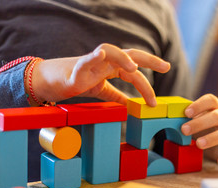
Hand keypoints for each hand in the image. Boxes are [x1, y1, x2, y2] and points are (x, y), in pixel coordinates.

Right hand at [29, 43, 169, 105]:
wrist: (52, 82)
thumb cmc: (76, 82)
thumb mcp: (101, 90)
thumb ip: (117, 95)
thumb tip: (130, 105)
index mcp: (111, 68)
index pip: (133, 72)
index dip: (146, 83)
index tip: (155, 100)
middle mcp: (104, 63)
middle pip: (129, 55)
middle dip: (148, 60)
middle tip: (165, 66)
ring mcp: (91, 64)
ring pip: (110, 53)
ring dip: (123, 58)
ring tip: (134, 68)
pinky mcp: (76, 70)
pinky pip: (85, 60)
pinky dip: (94, 56)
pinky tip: (101, 53)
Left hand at [181, 94, 217, 166]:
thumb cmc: (203, 130)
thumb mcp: (194, 123)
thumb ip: (184, 120)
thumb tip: (166, 119)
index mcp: (216, 108)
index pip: (210, 100)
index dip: (199, 105)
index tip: (186, 112)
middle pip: (217, 116)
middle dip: (200, 123)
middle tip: (184, 130)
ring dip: (213, 138)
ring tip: (199, 144)